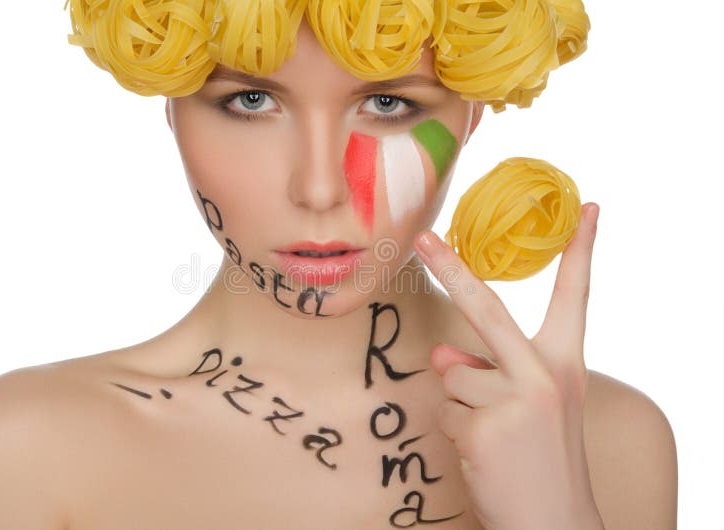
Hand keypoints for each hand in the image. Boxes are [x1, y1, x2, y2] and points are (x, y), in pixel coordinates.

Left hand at [413, 202, 604, 529]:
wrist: (555, 523)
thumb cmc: (541, 459)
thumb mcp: (529, 406)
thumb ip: (489, 370)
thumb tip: (440, 352)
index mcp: (564, 365)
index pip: (575, 297)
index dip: (581, 251)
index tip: (586, 209)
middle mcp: (544, 375)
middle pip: (487, 309)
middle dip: (451, 269)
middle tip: (426, 238)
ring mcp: (514, 400)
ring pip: (453, 373)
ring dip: (461, 402)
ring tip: (492, 434)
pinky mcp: (485, 426)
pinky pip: (446, 409)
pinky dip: (455, 430)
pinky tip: (483, 452)